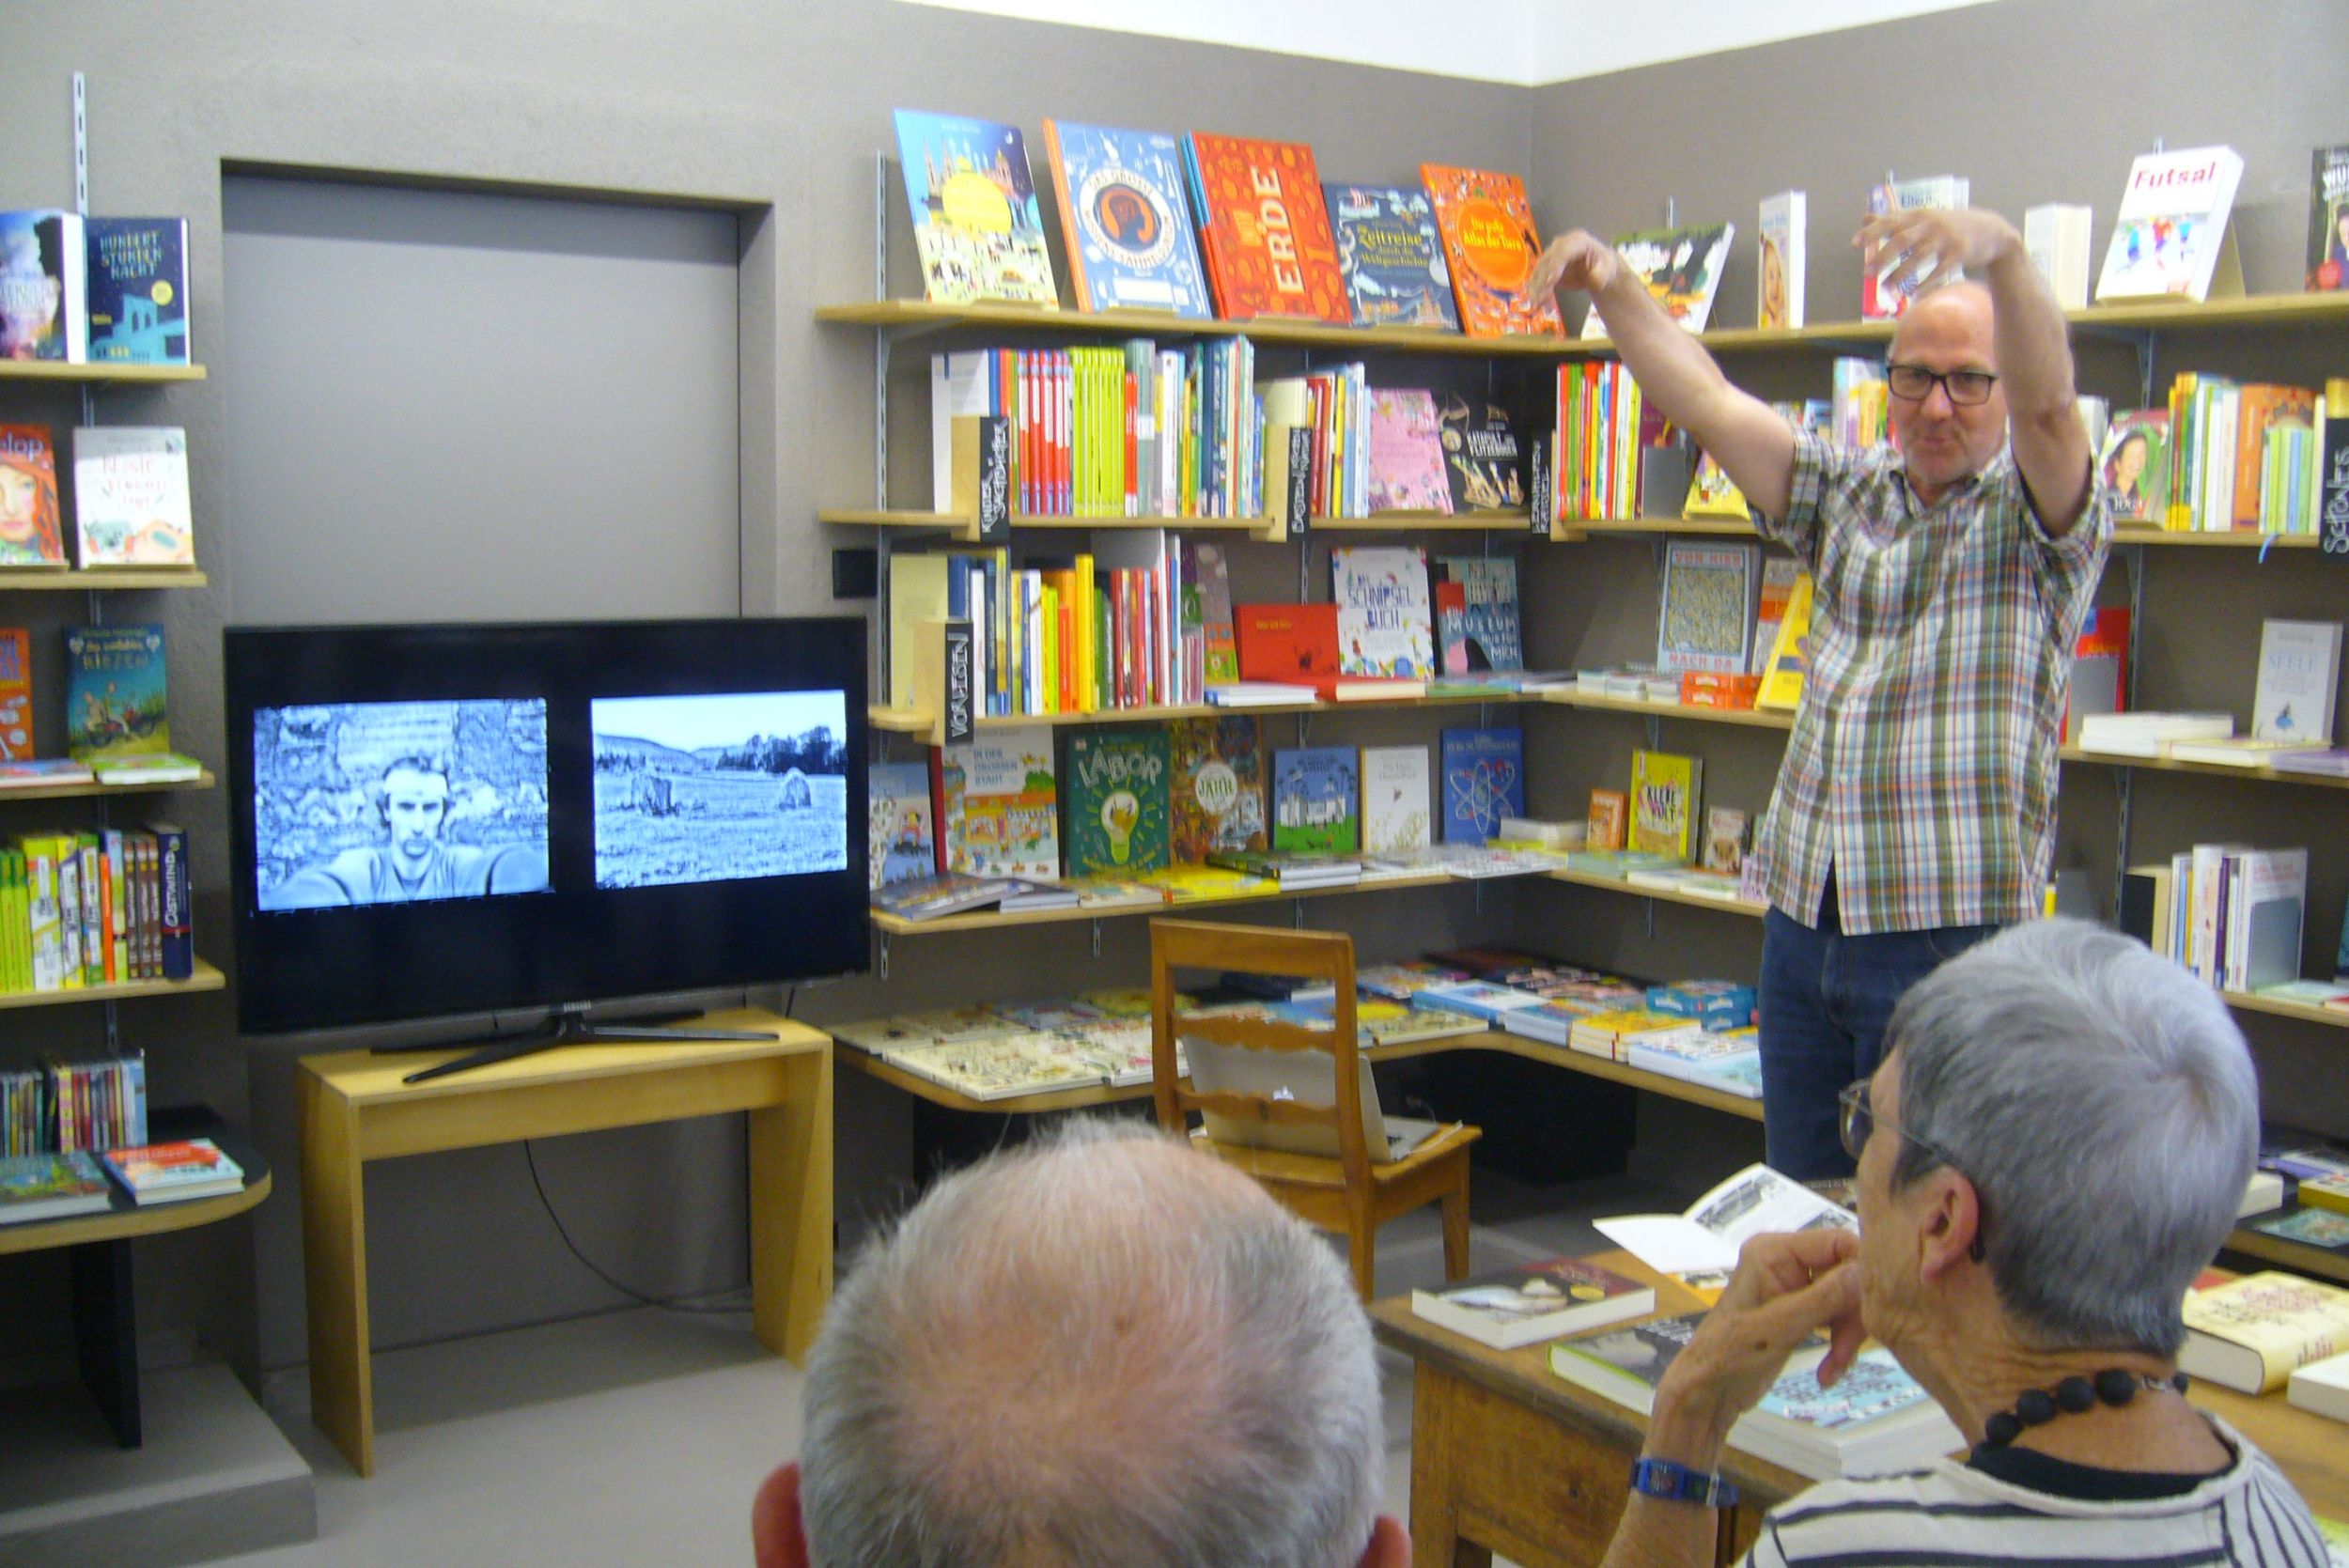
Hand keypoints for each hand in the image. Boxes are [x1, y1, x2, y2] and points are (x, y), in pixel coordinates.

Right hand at [1527, 229, 1619, 300]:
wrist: (1598, 269)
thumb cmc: (1604, 267)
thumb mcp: (1607, 270)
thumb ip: (1600, 273)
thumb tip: (1593, 277)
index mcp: (1578, 240)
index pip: (1563, 252)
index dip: (1555, 266)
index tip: (1549, 282)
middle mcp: (1560, 245)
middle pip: (1546, 262)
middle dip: (1541, 282)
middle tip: (1539, 300)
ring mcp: (1551, 255)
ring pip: (1538, 272)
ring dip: (1536, 290)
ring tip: (1538, 306)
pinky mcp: (1546, 267)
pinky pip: (1537, 280)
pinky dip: (1536, 293)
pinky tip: (1539, 305)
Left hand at [1653, 1230, 1864, 1437]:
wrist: (1708, 1392)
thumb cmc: (1729, 1355)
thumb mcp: (1780, 1326)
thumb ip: (1824, 1298)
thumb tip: (1866, 1272)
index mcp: (1774, 1250)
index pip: (1838, 1242)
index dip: (1862, 1272)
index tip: (1876, 1308)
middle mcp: (1786, 1261)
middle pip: (1847, 1275)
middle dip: (1852, 1317)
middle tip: (1845, 1354)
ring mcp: (1794, 1287)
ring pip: (1846, 1301)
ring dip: (1846, 1338)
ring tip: (1834, 1369)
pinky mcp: (1801, 1312)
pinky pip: (1836, 1320)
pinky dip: (1838, 1346)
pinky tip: (1828, 1373)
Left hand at [1853, 206, 2021, 294]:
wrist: (1993, 231)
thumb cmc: (1951, 225)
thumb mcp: (1924, 217)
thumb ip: (1894, 219)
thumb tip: (1864, 217)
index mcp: (1920, 214)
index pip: (1891, 221)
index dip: (1872, 232)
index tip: (1854, 244)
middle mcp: (1932, 224)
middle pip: (1902, 239)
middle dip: (1882, 257)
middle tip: (1866, 274)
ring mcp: (1947, 238)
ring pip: (1918, 257)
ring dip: (1899, 274)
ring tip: (1886, 289)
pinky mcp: (1960, 254)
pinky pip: (1938, 271)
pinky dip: (1924, 283)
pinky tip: (1911, 293)